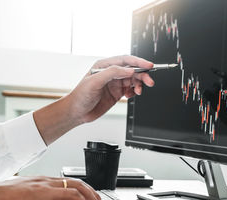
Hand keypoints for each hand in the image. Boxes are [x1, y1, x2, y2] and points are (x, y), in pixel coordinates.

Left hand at [33, 55, 154, 144]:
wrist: (77, 112)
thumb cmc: (81, 96)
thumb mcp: (95, 81)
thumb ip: (113, 73)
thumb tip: (129, 70)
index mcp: (104, 65)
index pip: (125, 60)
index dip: (138, 62)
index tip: (149, 65)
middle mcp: (111, 73)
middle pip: (132, 70)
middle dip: (142, 75)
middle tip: (149, 82)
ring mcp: (114, 83)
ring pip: (133, 80)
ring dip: (139, 84)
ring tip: (139, 91)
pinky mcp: (117, 93)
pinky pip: (131, 89)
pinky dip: (134, 92)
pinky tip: (131, 95)